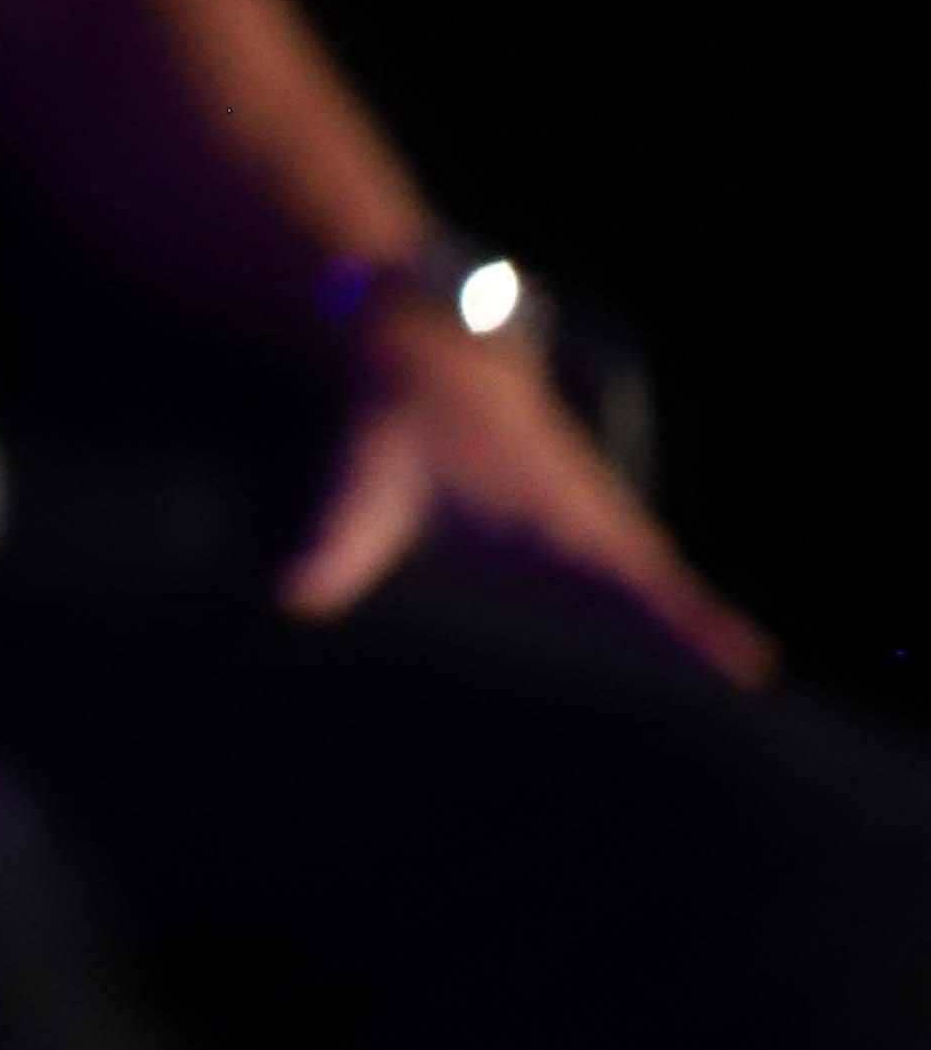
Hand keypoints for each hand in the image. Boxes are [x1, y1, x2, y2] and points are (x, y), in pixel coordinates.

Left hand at [284, 311, 769, 680]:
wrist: (424, 355)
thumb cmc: (396, 430)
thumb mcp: (362, 486)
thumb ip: (334, 546)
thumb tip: (293, 600)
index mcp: (553, 522)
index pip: (632, 587)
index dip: (685, 628)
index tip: (743, 668)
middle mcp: (591, 522)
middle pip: (661, 591)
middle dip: (703, 641)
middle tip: (757, 694)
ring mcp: (597, 519)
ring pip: (657, 580)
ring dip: (693, 628)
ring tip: (744, 689)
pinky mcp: (587, 522)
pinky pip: (640, 574)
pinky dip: (670, 608)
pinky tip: (691, 655)